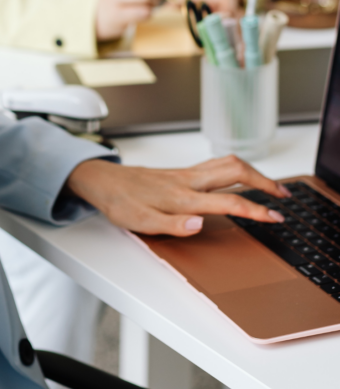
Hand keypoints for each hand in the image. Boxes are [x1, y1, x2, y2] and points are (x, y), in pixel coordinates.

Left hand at [66, 154, 290, 236]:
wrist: (104, 182)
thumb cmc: (121, 202)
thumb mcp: (141, 222)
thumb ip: (172, 225)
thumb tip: (199, 224)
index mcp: (183, 197)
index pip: (228, 203)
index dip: (256, 210)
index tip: (275, 217)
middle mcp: (188, 181)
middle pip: (237, 172)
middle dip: (265, 182)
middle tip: (283, 196)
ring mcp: (187, 174)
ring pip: (229, 164)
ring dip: (254, 172)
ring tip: (272, 185)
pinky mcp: (183, 172)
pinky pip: (218, 164)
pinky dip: (238, 169)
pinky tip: (241, 177)